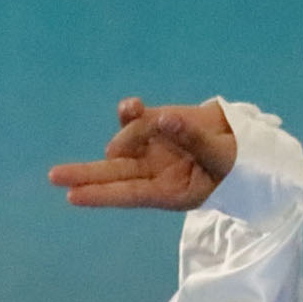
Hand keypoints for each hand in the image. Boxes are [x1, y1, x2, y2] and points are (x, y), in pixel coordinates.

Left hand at [49, 97, 234, 211]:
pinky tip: (130, 105)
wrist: (248, 142)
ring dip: (129, 128)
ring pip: (126, 141)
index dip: (102, 194)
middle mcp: (153, 172)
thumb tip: (166, 119)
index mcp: (167, 192)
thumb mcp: (220, 156)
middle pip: (114, 174)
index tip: (72, 196)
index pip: (129, 194)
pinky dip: (129, 112)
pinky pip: (134, 119)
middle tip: (54, 176)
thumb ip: (193, 139)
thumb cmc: (238, 163)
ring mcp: (151, 148)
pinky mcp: (155, 126)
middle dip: (85, 173)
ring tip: (139, 112)